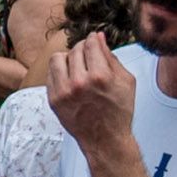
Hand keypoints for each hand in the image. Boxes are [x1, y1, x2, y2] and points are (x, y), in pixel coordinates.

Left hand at [46, 30, 138, 157]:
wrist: (105, 139)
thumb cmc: (119, 110)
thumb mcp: (126, 81)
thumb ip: (111, 57)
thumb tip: (98, 37)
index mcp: (100, 76)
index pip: (90, 44)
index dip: (93, 39)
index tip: (94, 39)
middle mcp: (79, 83)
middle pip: (74, 50)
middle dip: (82, 49)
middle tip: (88, 56)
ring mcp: (63, 92)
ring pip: (57, 58)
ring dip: (68, 58)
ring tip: (76, 65)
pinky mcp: (53, 100)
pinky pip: (50, 75)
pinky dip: (59, 72)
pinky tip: (69, 78)